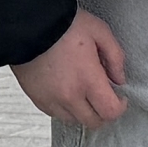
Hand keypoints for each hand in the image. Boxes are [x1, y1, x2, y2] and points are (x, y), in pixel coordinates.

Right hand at [14, 11, 127, 125]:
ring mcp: (51, 99)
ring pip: (74, 120)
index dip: (120, 107)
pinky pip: (55, 114)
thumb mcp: (99, 31)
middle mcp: (69, 95)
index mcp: (88, 79)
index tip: (119, 97)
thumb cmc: (62, 25)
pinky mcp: (36, 98)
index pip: (110, 111)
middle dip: (102, 112)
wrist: (27, 24)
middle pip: (93, 122)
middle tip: (103, 96)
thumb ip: (115, 56)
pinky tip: (66, 91)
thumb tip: (119, 78)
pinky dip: (64, 107)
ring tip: (83, 92)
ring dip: (83, 111)